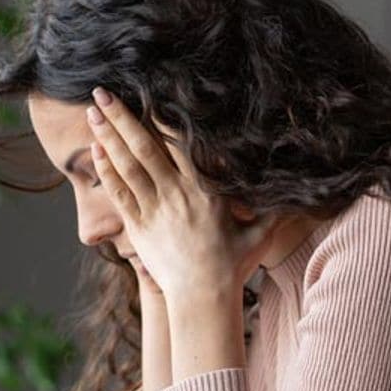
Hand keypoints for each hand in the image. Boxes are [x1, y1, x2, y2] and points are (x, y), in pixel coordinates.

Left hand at [86, 88, 279, 300]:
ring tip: (92, 111)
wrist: (204, 298)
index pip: (179, 143)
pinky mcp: (139, 227)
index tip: (148, 94)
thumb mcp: (261, 233)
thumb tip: (298, 191)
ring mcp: (155, 209)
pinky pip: (119, 192)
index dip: (161, 116)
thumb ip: (273, 208)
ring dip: (107, 136)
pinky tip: (95, 149)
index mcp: (205, 189)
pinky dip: (106, 169)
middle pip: (144, 146)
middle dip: (122, 117)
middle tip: (102, 92)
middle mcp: (177, 194)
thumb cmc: (233, 266)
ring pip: (126, 165)